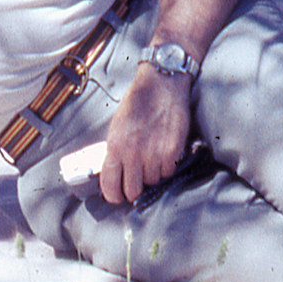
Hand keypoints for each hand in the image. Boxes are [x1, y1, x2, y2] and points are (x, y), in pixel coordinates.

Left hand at [98, 64, 192, 204]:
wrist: (161, 84)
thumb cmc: (137, 103)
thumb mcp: (117, 126)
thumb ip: (116, 151)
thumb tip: (116, 175)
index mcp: (115, 146)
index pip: (110, 186)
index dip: (114, 196)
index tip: (118, 196)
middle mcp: (133, 153)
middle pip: (132, 191)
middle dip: (134, 189)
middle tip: (137, 182)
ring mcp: (154, 154)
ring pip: (152, 182)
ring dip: (152, 175)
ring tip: (152, 157)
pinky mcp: (172, 152)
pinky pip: (168, 173)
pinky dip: (166, 167)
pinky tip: (164, 152)